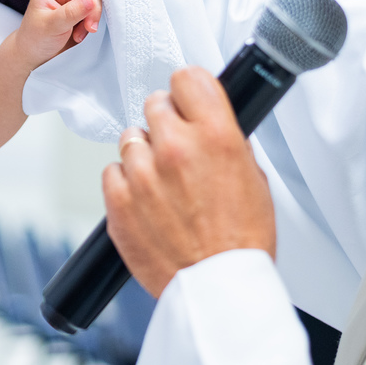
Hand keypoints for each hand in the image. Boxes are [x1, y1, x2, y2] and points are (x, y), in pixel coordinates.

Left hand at [12, 0, 101, 68]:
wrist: (36, 56)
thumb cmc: (35, 37)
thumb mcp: (50, 26)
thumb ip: (71, 12)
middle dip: (91, 6)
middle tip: (89, 26)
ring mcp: (75, 2)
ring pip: (94, 0)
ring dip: (92, 18)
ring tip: (82, 33)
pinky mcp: (83, 14)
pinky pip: (96, 12)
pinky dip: (91, 24)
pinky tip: (82, 35)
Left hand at [102, 67, 275, 296]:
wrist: (217, 287)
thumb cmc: (241, 240)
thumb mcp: (253, 177)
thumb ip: (225, 140)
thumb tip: (207, 122)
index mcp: (216, 136)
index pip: (187, 77)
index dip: (187, 90)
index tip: (187, 100)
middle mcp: (176, 147)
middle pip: (155, 104)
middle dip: (166, 122)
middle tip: (176, 148)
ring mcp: (143, 173)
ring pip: (131, 138)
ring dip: (144, 154)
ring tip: (163, 183)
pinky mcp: (118, 199)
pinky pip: (112, 171)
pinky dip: (125, 183)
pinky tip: (146, 201)